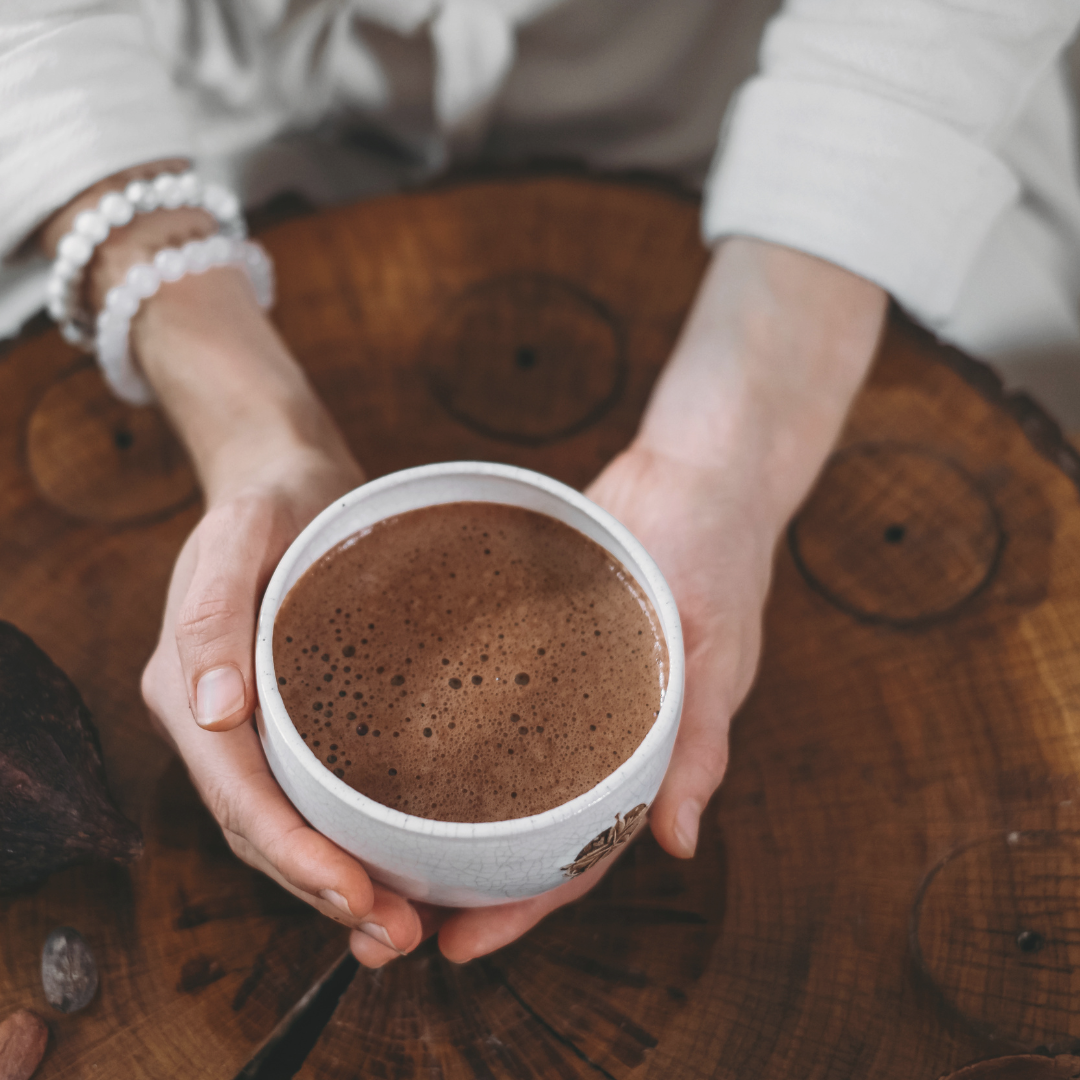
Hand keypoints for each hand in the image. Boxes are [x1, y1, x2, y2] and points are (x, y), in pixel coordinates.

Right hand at [141, 444, 425, 952]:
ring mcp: (251, 725)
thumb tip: (214, 714)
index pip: (240, 797)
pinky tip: (398, 860)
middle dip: (323, 890)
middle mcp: (214, 722)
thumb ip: (214, 617)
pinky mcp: (293, 718)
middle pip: (261, 830)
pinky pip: (312, 794)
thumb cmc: (270, 501)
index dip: (295, 858)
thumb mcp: (241, 535)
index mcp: (189, 690)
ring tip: (404, 921)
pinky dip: (349, 839)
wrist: (288, 477)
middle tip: (397, 933)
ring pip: (285, 826)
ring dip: (338, 881)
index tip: (358, 896)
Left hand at [429, 445, 773, 961]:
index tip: (464, 941)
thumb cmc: (721, 556)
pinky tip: (389, 736)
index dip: (526, 903)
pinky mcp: (529, 638)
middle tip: (394, 907)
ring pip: (499, 767)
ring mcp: (560, 687)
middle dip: (468, 875)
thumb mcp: (718, 649)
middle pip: (525, 823)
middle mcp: (594, 731)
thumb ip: (700, 742)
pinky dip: (447, 725)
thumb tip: (679, 840)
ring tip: (378, 844)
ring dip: (448, 811)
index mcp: (643, 752)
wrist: (695, 472)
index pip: (580, 851)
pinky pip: (485, 692)